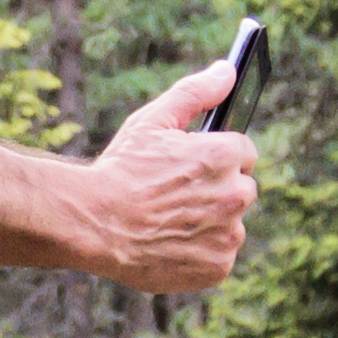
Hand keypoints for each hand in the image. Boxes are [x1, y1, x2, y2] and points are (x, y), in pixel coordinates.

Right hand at [76, 52, 256, 293]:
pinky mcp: (218, 267)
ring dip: (210, 223)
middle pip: (242, 189)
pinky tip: (171, 245)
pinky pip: (220, 256)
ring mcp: (229, 235)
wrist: (93, 224)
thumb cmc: (119, 170)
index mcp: (224, 155)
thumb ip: (196, 93)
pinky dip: (201, 253)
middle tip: (178, 196)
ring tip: (170, 222)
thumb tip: (229, 70)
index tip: (195, 167)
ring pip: (231, 225)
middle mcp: (235, 195)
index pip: (244, 152)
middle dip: (218, 190)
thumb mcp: (152, 122)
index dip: (218, 158)